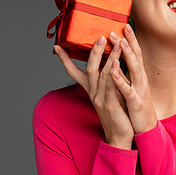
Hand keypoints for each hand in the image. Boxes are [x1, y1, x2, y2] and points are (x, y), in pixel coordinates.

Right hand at [54, 35, 134, 149]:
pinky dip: (113, 73)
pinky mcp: (110, 104)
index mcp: (90, 90)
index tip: (56, 46)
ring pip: (101, 74)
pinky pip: (110, 86)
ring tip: (115, 43)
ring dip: (108, 57)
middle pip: (89, 68)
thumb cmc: (116, 114)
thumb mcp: (107, 95)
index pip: (74, 72)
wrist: (119, 137)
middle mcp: (93, 93)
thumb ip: (105, 80)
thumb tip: (106, 64)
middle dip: (94, 51)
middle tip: (99, 36)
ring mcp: (100, 99)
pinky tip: (117, 63)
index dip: (65, 59)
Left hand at [110, 24, 157, 133]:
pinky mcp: (135, 102)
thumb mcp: (131, 87)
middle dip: (128, 41)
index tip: (124, 25)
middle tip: (119, 27)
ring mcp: (139, 90)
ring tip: (119, 42)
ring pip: (134, 69)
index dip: (131, 39)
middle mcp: (141, 80)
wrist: (146, 129)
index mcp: (138, 76)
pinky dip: (120, 80)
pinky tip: (113, 71)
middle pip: (136, 56)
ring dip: (126, 55)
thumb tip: (116, 61)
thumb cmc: (136, 107)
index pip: (135, 54)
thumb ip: (125, 74)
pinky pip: (127, 89)